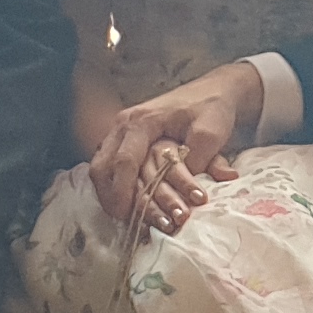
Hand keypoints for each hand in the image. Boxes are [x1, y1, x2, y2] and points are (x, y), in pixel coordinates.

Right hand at [87, 63, 255, 234]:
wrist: (212, 92)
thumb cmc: (211, 109)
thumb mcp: (211, 132)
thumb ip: (200, 160)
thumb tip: (191, 193)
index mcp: (141, 121)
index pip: (124, 160)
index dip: (124, 191)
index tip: (128, 214)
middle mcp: (124, 125)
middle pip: (102, 166)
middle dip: (110, 197)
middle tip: (123, 220)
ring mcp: (121, 132)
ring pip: (100, 168)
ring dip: (109, 194)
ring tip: (124, 217)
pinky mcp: (124, 140)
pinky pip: (108, 167)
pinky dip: (112, 187)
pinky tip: (124, 204)